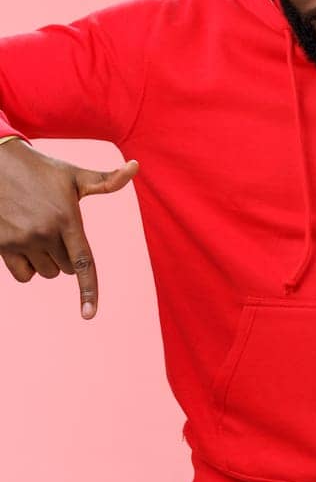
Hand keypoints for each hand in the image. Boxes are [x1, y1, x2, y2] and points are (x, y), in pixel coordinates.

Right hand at [0, 140, 138, 319]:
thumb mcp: (74, 175)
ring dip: (47, 262)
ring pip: (46, 273)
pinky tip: (24, 245)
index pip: (83, 262)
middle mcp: (44, 233)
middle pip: (66, 269)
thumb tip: (135, 166)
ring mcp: (21, 240)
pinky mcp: (0, 245)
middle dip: (66, 255)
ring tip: (40, 233)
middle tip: (57, 230)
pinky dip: (27, 268)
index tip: (88, 315)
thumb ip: (107, 181)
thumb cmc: (39, 170)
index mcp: (67, 219)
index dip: (88, 291)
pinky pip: (23, 275)